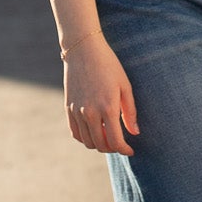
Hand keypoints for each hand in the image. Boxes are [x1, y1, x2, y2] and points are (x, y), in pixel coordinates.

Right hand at [63, 36, 138, 155]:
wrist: (83, 50)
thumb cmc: (109, 66)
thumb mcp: (125, 86)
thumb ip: (130, 112)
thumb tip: (134, 133)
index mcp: (107, 108)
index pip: (115, 141)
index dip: (124, 150)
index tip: (130, 151)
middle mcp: (90, 113)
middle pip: (100, 145)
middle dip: (112, 149)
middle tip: (120, 144)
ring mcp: (76, 111)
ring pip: (87, 142)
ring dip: (99, 145)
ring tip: (108, 137)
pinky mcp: (67, 108)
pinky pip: (75, 133)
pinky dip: (85, 138)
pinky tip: (94, 132)